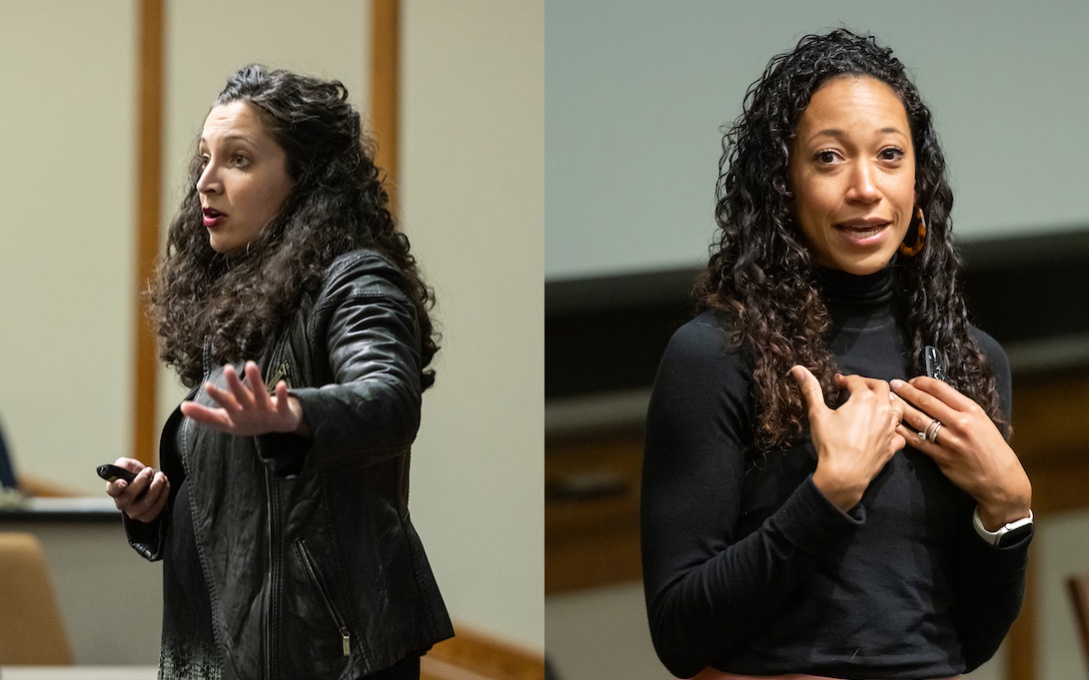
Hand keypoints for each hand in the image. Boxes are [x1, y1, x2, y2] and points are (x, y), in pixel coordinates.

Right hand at [104, 457, 169, 522]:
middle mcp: (122, 503)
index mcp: (114, 490)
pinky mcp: (146, 516)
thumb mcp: (128, 464)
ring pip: (145, 504)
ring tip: (161, 477)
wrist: (149, 481)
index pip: (112, 490)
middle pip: (129, 496)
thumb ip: (122, 464)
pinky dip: (163, 496)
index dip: (116, 487)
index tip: (123, 481)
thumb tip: (121, 467)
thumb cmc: (135, 473)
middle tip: (149, 470)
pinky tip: (165, 485)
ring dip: (156, 488)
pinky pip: (156, 509)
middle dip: (142, 482)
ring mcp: (134, 511)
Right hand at [181, 361, 310, 436]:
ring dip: (256, 381)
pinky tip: (283, 383)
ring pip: (260, 395)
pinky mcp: (283, 411)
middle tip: (228, 368)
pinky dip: (282, 394)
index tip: (208, 385)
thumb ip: (204, 415)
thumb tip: (181, 407)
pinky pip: (283, 402)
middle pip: (241, 397)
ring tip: (251, 365)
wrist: (277, 427)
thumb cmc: (247, 420)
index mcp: (235, 414)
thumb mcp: (224, 420)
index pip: (225, 403)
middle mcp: (250, 412)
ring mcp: (267, 412)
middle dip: (235, 385)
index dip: (217, 396)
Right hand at [792, 366, 906, 511]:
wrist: (845, 474)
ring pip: (897, 407)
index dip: (844, 380)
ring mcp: (890, 428)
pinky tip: (884, 431)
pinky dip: (893, 429)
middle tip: (855, 389)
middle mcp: (882, 409)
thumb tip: (798, 368)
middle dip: (868, 384)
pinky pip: (899, 433)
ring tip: (875, 404)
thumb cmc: (831, 443)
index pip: (856, 380)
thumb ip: (811, 389)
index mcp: (864, 399)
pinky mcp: (893, 445)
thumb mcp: (817, 413)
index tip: (836, 383)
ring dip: (887, 401)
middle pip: (882, 387)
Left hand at [891, 376, 1030, 528]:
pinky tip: (893, 425)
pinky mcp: (942, 458)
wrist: (1001, 479)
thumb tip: (934, 396)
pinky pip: (918, 442)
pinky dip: (903, 432)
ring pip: (919, 420)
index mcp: (973, 411)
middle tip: (893, 384)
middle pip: (927, 402)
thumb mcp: (983, 422)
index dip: (922, 382)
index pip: (942, 389)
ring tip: (889, 401)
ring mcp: (951, 442)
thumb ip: (960, 410)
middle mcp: (961, 424)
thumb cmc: (992, 449)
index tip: (911, 380)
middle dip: (906, 391)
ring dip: (901, 408)